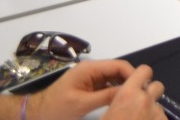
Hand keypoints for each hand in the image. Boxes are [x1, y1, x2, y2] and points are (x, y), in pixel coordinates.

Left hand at [31, 60, 150, 119]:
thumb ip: (106, 95)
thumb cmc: (56, 108)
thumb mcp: (82, 103)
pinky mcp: (90, 87)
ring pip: (115, 79)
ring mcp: (91, 78)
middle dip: (131, 81)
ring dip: (124, 87)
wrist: (36, 114)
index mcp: (90, 68)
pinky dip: (116, 92)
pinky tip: (122, 102)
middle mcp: (92, 69)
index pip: (119, 65)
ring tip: (134, 100)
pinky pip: (108, 86)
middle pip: (119, 71)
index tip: (143, 89)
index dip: (133, 75)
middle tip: (142, 96)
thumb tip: (130, 92)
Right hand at [103, 64, 165, 119]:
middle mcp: (145, 100)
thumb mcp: (106, 113)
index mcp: (128, 94)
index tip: (139, 82)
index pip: (144, 70)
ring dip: (152, 110)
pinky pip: (162, 117)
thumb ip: (118, 100)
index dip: (142, 75)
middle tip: (141, 103)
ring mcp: (157, 113)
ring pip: (159, 105)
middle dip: (151, 92)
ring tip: (141, 118)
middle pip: (158, 86)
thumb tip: (123, 97)